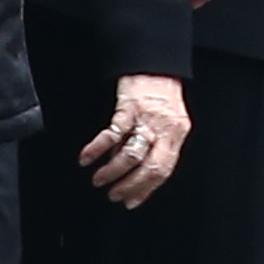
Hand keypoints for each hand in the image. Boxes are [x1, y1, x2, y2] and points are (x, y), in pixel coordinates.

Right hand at [82, 74, 189, 208]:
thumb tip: (135, 169)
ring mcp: (146, 118)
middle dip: (130, 186)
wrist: (154, 61)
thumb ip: (157, 144)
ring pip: (130, 154)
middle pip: (149, 166)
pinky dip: (97, 148)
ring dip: (112, 171)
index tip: (132, 202)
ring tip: (99, 180)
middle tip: (114, 195)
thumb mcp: (169, 120)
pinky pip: (112, 134)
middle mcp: (165, 128)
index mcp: (177, 134)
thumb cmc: (162, 91)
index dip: (146, 189)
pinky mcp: (128, 107)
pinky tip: (86, 158)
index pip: (163, 170)